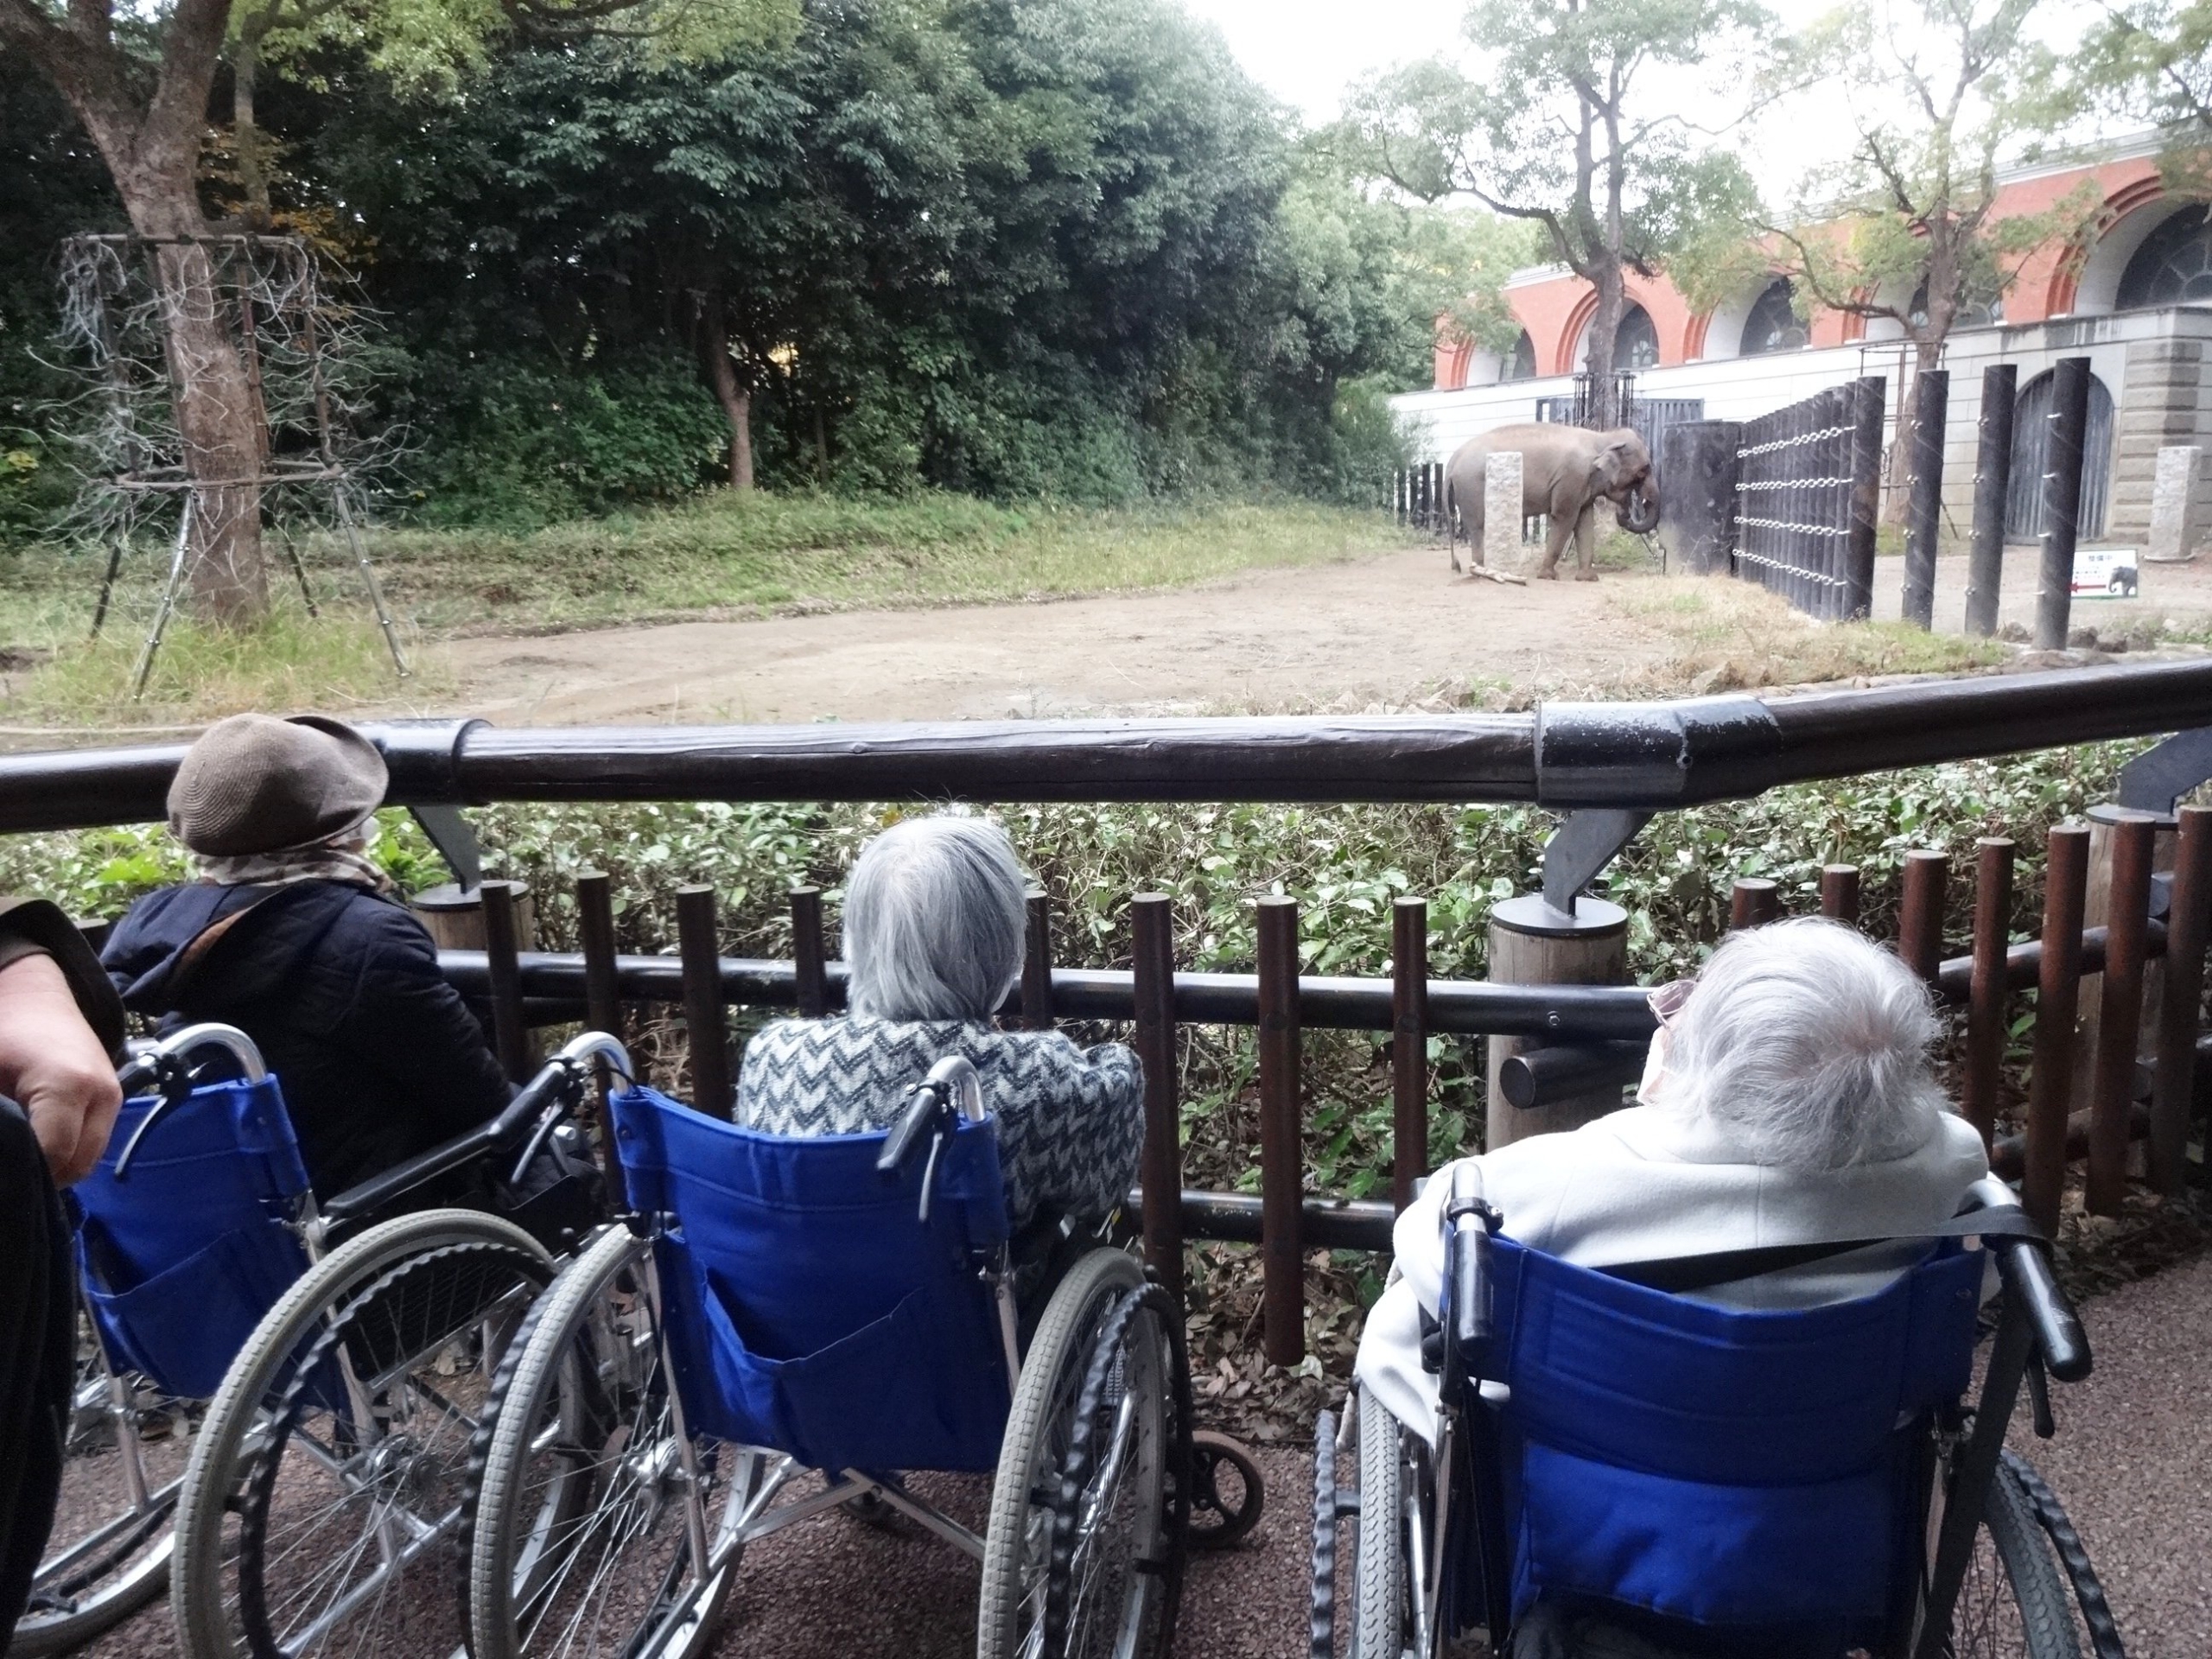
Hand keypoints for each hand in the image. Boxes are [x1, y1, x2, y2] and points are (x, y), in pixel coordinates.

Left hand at [0, 952, 122, 1184]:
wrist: (38, 1000)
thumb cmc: (4, 1035)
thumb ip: (0, 1121)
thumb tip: (3, 1157)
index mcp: (67, 1084)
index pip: (54, 1154)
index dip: (26, 1172)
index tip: (5, 1172)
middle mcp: (101, 1094)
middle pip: (78, 1163)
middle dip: (44, 1176)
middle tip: (12, 1171)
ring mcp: (113, 1096)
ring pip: (89, 1158)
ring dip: (58, 1167)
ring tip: (26, 1158)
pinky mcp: (116, 1098)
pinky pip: (94, 1143)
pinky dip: (70, 1152)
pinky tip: (43, 1144)